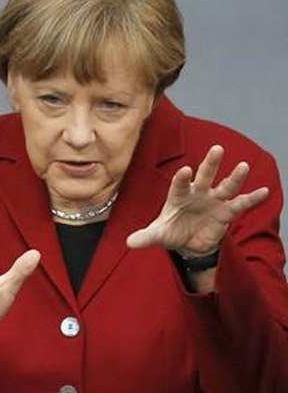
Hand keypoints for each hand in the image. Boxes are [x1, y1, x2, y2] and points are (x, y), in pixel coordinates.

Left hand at [126, 145, 268, 255]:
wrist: (188, 243)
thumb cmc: (171, 232)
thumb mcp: (158, 235)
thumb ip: (145, 237)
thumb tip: (129, 242)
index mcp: (178, 196)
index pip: (179, 184)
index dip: (182, 178)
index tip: (185, 170)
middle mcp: (197, 193)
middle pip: (204, 175)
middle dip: (210, 163)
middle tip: (217, 149)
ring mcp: (213, 200)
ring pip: (225, 186)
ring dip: (235, 177)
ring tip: (244, 166)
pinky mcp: (226, 212)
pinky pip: (240, 204)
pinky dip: (252, 198)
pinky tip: (263, 191)